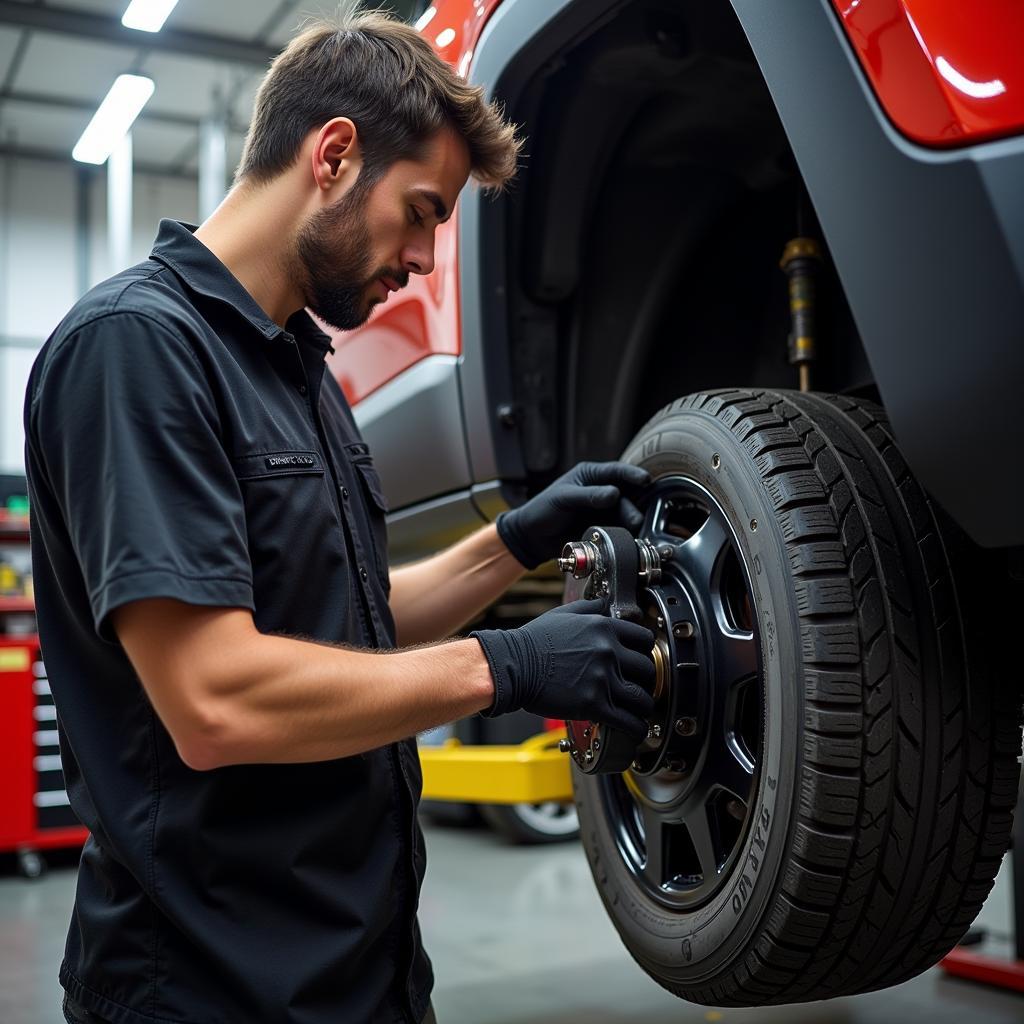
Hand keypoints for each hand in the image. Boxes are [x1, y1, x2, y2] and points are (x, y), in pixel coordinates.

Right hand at [471, 599, 655, 741]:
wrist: (512, 665)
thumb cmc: (533, 642)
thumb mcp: (564, 614)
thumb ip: (590, 607)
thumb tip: (605, 603)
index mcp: (603, 628)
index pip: (644, 639)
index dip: (645, 651)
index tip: (641, 660)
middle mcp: (608, 652)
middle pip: (647, 669)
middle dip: (645, 680)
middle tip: (638, 686)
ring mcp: (602, 679)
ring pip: (642, 698)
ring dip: (643, 706)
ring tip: (638, 710)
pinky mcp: (593, 704)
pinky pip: (629, 721)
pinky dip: (636, 728)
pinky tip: (634, 729)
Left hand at [497, 461, 650, 568]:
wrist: (533, 537)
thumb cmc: (543, 509)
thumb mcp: (564, 498)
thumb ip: (589, 495)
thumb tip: (615, 493)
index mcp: (591, 475)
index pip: (616, 471)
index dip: (632, 474)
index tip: (645, 480)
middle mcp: (601, 491)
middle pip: (626, 495)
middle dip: (632, 506)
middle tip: (635, 520)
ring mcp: (603, 510)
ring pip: (625, 513)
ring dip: (630, 521)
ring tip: (631, 531)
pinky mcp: (603, 527)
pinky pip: (619, 528)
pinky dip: (624, 532)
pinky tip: (626, 538)